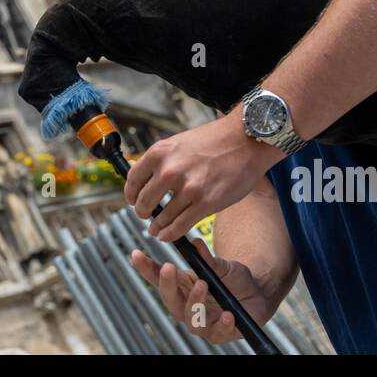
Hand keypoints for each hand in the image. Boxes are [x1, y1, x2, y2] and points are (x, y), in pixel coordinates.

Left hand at [124, 112, 279, 241]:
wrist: (246, 140)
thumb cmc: (215, 140)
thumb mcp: (179, 143)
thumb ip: (162, 160)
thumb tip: (145, 177)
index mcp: (159, 153)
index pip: (133, 180)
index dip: (131, 194)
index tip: (133, 200)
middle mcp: (170, 171)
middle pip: (143, 202)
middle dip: (143, 212)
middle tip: (146, 215)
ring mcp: (188, 188)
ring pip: (162, 217)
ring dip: (156, 227)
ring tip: (155, 230)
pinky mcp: (206, 203)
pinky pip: (179, 226)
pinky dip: (169, 234)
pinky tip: (166, 236)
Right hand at [130, 238, 269, 343]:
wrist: (259, 293)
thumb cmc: (234, 278)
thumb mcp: (221, 265)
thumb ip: (208, 259)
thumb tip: (195, 243)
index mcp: (183, 286)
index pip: (159, 279)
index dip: (146, 269)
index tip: (136, 253)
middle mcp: (188, 306)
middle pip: (170, 300)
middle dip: (167, 285)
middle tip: (169, 267)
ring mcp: (203, 322)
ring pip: (190, 320)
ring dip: (194, 303)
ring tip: (202, 285)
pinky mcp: (221, 334)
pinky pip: (217, 334)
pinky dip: (221, 325)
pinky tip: (227, 315)